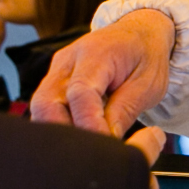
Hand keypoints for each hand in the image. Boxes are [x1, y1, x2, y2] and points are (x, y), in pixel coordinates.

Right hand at [29, 10, 176, 141]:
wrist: (140, 33)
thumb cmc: (147, 56)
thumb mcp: (148, 84)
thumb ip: (125, 111)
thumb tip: (108, 141)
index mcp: (97, 53)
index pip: (80, 93)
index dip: (89, 124)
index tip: (103, 148)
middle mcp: (68, 60)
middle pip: (46, 102)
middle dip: (63, 134)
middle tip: (87, 156)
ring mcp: (57, 70)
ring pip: (40, 108)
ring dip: (58, 133)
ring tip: (83, 151)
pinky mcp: (54, 81)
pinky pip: (46, 108)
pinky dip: (59, 126)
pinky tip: (78, 140)